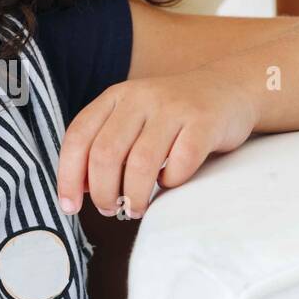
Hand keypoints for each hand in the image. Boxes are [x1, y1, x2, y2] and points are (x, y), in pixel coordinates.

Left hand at [57, 68, 257, 217]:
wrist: (230, 88)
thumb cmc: (174, 116)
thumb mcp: (134, 119)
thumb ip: (106, 145)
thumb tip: (79, 188)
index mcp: (116, 97)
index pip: (78, 137)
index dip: (68, 176)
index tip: (69, 206)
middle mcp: (141, 97)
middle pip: (106, 154)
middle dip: (103, 192)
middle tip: (110, 209)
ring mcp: (173, 108)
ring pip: (140, 163)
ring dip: (134, 195)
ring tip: (135, 208)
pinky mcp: (204, 122)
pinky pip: (179, 164)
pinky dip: (170, 182)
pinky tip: (169, 181)